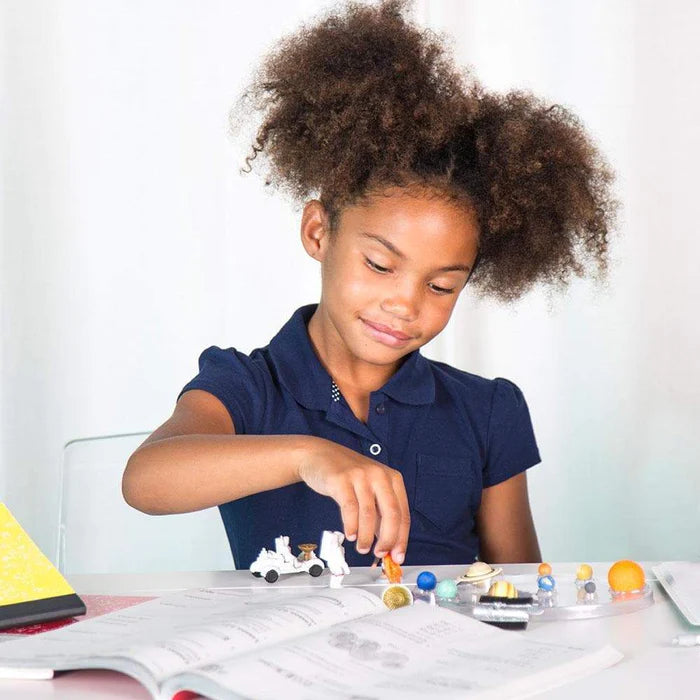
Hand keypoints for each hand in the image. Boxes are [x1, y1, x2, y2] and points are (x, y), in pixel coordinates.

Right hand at [297, 437, 409, 563]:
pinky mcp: (342, 479)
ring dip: (367, 537)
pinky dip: (351, 526)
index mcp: (392, 478)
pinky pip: (350, 509)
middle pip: (391, 514)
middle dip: (388, 540)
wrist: (320, 455)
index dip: (401, 538)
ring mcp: (361, 476)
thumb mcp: (370, 490)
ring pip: (369, 514)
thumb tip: (387, 544)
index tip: (397, 556)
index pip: (403, 514)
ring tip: (362, 547)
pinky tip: (350, 535)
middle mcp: (379, 475)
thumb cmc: (347, 476)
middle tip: (380, 554)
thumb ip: (380, 514)